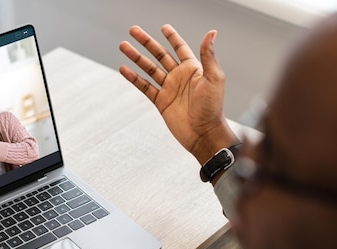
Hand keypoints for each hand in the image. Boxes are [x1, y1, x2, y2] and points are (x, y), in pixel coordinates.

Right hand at [119, 24, 236, 162]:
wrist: (203, 133)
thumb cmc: (213, 108)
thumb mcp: (213, 78)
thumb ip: (208, 55)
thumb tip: (212, 33)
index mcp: (193, 69)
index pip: (180, 48)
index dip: (171, 37)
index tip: (163, 27)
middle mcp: (179, 77)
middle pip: (159, 54)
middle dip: (146, 42)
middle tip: (133, 31)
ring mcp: (168, 89)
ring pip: (149, 68)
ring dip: (136, 57)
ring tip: (123, 46)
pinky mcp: (160, 101)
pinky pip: (144, 87)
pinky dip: (133, 78)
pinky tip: (124, 69)